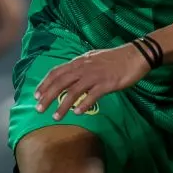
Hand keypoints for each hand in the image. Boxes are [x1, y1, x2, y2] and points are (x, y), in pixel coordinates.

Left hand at [32, 45, 148, 119]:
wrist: (136, 55)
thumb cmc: (116, 59)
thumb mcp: (94, 59)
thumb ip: (82, 67)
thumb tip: (71, 76)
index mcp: (80, 61)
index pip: (57, 72)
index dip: (45, 84)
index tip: (36, 95)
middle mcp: (84, 67)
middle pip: (61, 82)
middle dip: (48, 96)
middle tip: (39, 109)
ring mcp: (95, 75)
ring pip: (73, 91)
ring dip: (63, 105)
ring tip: (56, 117)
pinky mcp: (107, 83)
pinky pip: (92, 95)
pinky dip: (84, 104)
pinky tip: (78, 113)